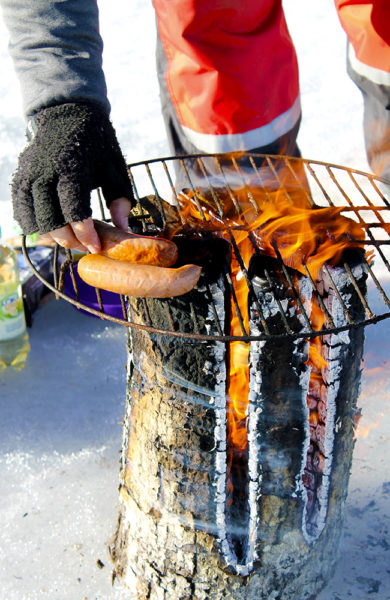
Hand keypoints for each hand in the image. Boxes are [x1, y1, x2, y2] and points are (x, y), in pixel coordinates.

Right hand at [12, 102, 133, 249]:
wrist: (67, 112)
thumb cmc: (97, 143)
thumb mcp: (115, 167)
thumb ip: (120, 199)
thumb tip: (123, 229)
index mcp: (72, 168)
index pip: (74, 210)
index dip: (85, 234)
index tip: (96, 246)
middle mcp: (46, 172)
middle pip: (51, 220)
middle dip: (69, 240)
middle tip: (85, 246)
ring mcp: (29, 174)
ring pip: (33, 218)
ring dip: (51, 236)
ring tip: (70, 239)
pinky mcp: (20, 176)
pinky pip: (20, 210)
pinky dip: (33, 225)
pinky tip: (50, 230)